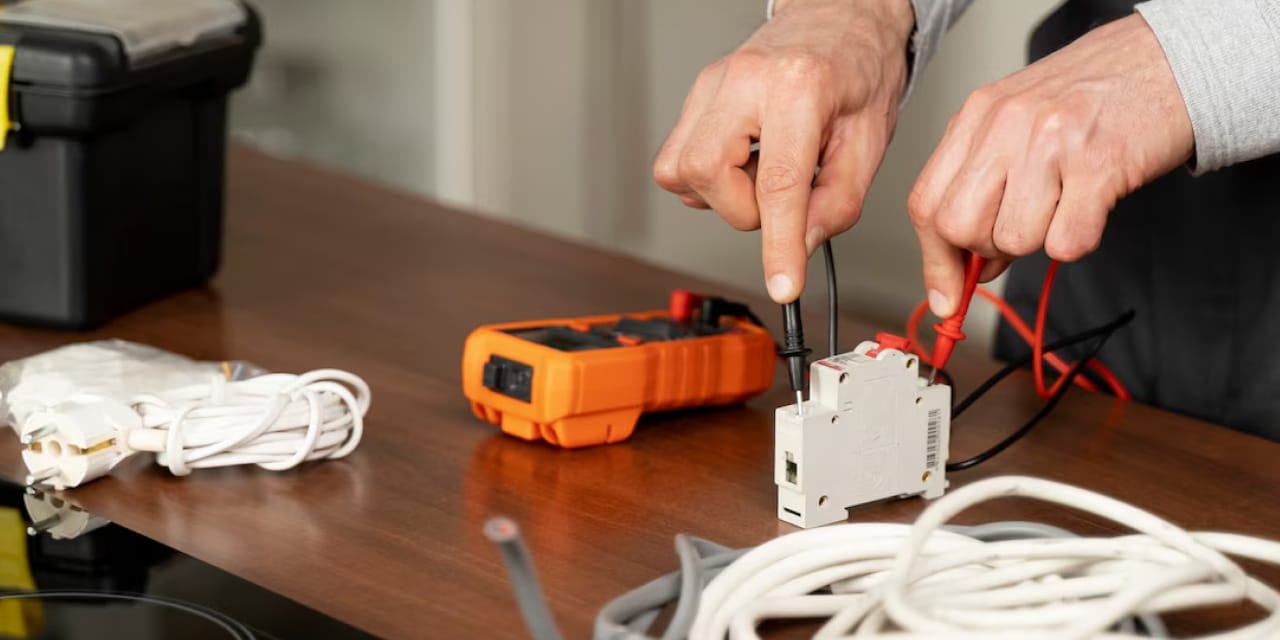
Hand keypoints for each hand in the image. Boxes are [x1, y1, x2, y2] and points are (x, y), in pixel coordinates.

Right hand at [654, 0, 914, 302]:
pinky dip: (707, 177)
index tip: (783, 285)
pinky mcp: (697, 94)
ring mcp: (712, 84)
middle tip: (778, 198)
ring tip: (759, 175)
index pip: (779, 184)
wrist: (841, 18)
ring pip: (678, 170)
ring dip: (720, 194)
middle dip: (742, 208)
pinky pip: (676, 158)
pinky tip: (742, 163)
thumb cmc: (858, 70)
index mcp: (800, 89)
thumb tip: (799, 246)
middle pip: (707, 174)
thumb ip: (837, 203)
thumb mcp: (869, 142)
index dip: (779, 246)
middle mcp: (746, 80)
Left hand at [907, 13, 1193, 317]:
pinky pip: (1066, 242)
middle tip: (1022, 227)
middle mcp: (1005, 125)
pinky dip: (1078, 239)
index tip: (947, 294)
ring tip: (1064, 201)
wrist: (1166, 61)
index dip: (935, 259)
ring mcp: (1050, 143)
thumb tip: (963, 269)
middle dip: (986, 249)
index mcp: (977, 116)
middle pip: (959, 227)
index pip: (927, 204)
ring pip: (1013, 239)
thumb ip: (981, 187)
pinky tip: (1091, 204)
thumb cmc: (1091, 97)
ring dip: (1039, 240)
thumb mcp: (1016, 125)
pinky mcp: (1098, 164)